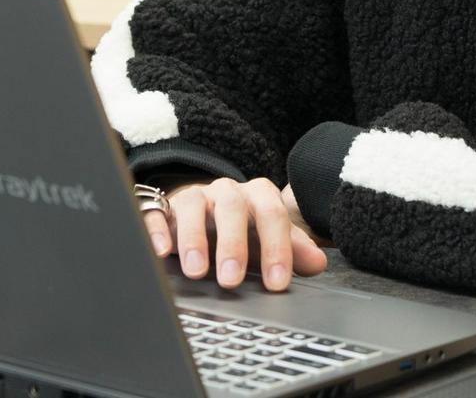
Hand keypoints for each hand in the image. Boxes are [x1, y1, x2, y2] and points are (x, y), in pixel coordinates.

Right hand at [142, 176, 327, 290]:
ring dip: (194, 238)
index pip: (272, 215)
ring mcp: (194, 196)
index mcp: (257, 196)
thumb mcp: (267, 238)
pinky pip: (157, 210)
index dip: (277, 248)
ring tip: (196, 272)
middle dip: (233, 245)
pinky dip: (157, 230)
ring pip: (194, 206)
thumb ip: (293, 248)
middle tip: (232, 280)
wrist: (205, 210)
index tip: (277, 282)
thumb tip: (318, 262)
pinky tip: (161, 252)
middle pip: (232, 207)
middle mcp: (226, 192)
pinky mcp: (164, 206)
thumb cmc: (242, 229)